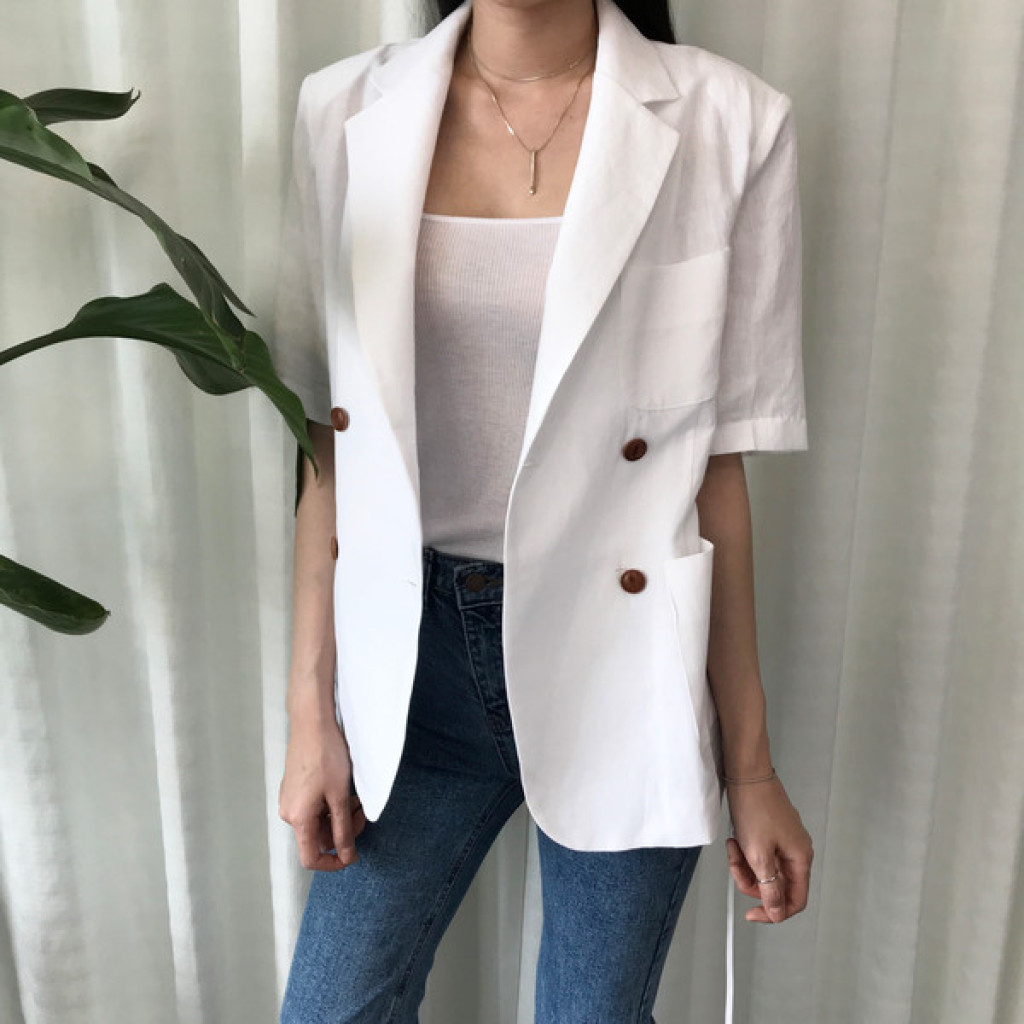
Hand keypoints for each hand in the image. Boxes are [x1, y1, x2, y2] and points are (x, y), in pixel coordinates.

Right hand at [278, 717, 366, 870]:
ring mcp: (289, 800)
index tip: (353, 855)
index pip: (311, 858)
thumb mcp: (340, 796)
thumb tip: (346, 856)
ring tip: (355, 797)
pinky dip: (330, 805)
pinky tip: (342, 789)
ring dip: (338, 816)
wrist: (312, 723)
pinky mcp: (294, 789)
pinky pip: (312, 808)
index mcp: (298, 818)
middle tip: (361, 812)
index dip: (333, 863)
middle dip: (343, 831)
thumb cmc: (326, 756)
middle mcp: (289, 813)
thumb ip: (343, 829)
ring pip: (317, 822)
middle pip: (317, 838)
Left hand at [724, 775, 812, 923]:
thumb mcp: (759, 855)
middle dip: (752, 881)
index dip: (774, 911)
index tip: (753, 912)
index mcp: (800, 858)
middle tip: (737, 867)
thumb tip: (776, 911)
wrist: (746, 773)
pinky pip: (760, 854)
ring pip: (765, 870)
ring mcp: (784, 840)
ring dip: (745, 865)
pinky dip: (746, 852)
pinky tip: (736, 840)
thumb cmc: (755, 806)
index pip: (795, 900)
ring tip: (735, 848)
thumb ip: (769, 888)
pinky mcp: (772, 831)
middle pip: (777, 885)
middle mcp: (797, 850)